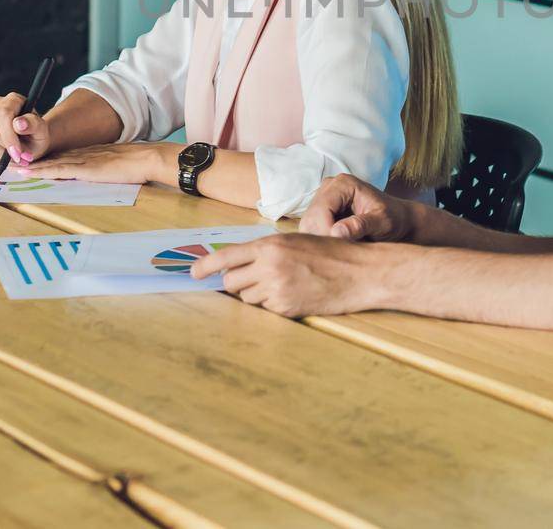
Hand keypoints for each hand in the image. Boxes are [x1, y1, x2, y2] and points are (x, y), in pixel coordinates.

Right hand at [0, 93, 53, 164]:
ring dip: (3, 155)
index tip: (18, 153)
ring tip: (16, 157)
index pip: (3, 114)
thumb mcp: (41, 131)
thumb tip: (19, 123)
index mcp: (13, 100)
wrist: (29, 139)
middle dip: (8, 150)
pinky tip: (6, 154)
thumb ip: (33, 124)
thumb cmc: (36, 134)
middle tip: (22, 159)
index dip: (9, 136)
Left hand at [7, 141, 174, 184]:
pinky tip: (28, 171)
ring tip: (12, 168)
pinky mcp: (84, 168)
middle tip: (12, 162)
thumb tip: (102, 173)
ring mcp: (82, 160)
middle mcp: (82, 154)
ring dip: (31, 165)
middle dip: (32, 161)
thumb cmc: (138, 164)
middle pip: (52, 158)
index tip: (30, 162)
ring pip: (50, 163)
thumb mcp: (118, 164)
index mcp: (90, 154)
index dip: (45, 160)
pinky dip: (41, 171)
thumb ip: (106, 168)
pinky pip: (58, 170)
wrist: (146, 158)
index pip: (63, 157)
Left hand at [190, 234, 389, 317]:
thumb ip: (266, 251)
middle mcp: (269, 267)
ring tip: (282, 284)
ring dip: (256, 294)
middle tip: (254, 279)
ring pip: (247, 298)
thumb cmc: (330, 253)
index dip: (205, 267)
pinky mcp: (286, 309)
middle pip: (232, 282)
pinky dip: (273, 305)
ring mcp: (277, 290)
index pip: (225, 257)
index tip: (193, 274)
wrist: (359, 272)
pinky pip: (266, 310)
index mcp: (270, 245)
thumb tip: (240, 264)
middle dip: (237, 282)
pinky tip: (293, 294)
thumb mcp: (295, 242)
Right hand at [299, 174, 415, 241]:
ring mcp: (322, 199)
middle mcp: (328, 188)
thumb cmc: (393, 219)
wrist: (398, 220)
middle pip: (310, 219)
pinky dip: (322, 243)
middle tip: (344, 253)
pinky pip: (311, 232)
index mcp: (343, 184)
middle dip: (323, 240)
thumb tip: (337, 232)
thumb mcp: (382, 222)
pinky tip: (339, 248)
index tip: (342, 249)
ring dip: (322, 243)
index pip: (321, 210)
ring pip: (308, 227)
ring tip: (345, 250)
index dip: (326, 232)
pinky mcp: (320, 212)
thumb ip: (361, 225)